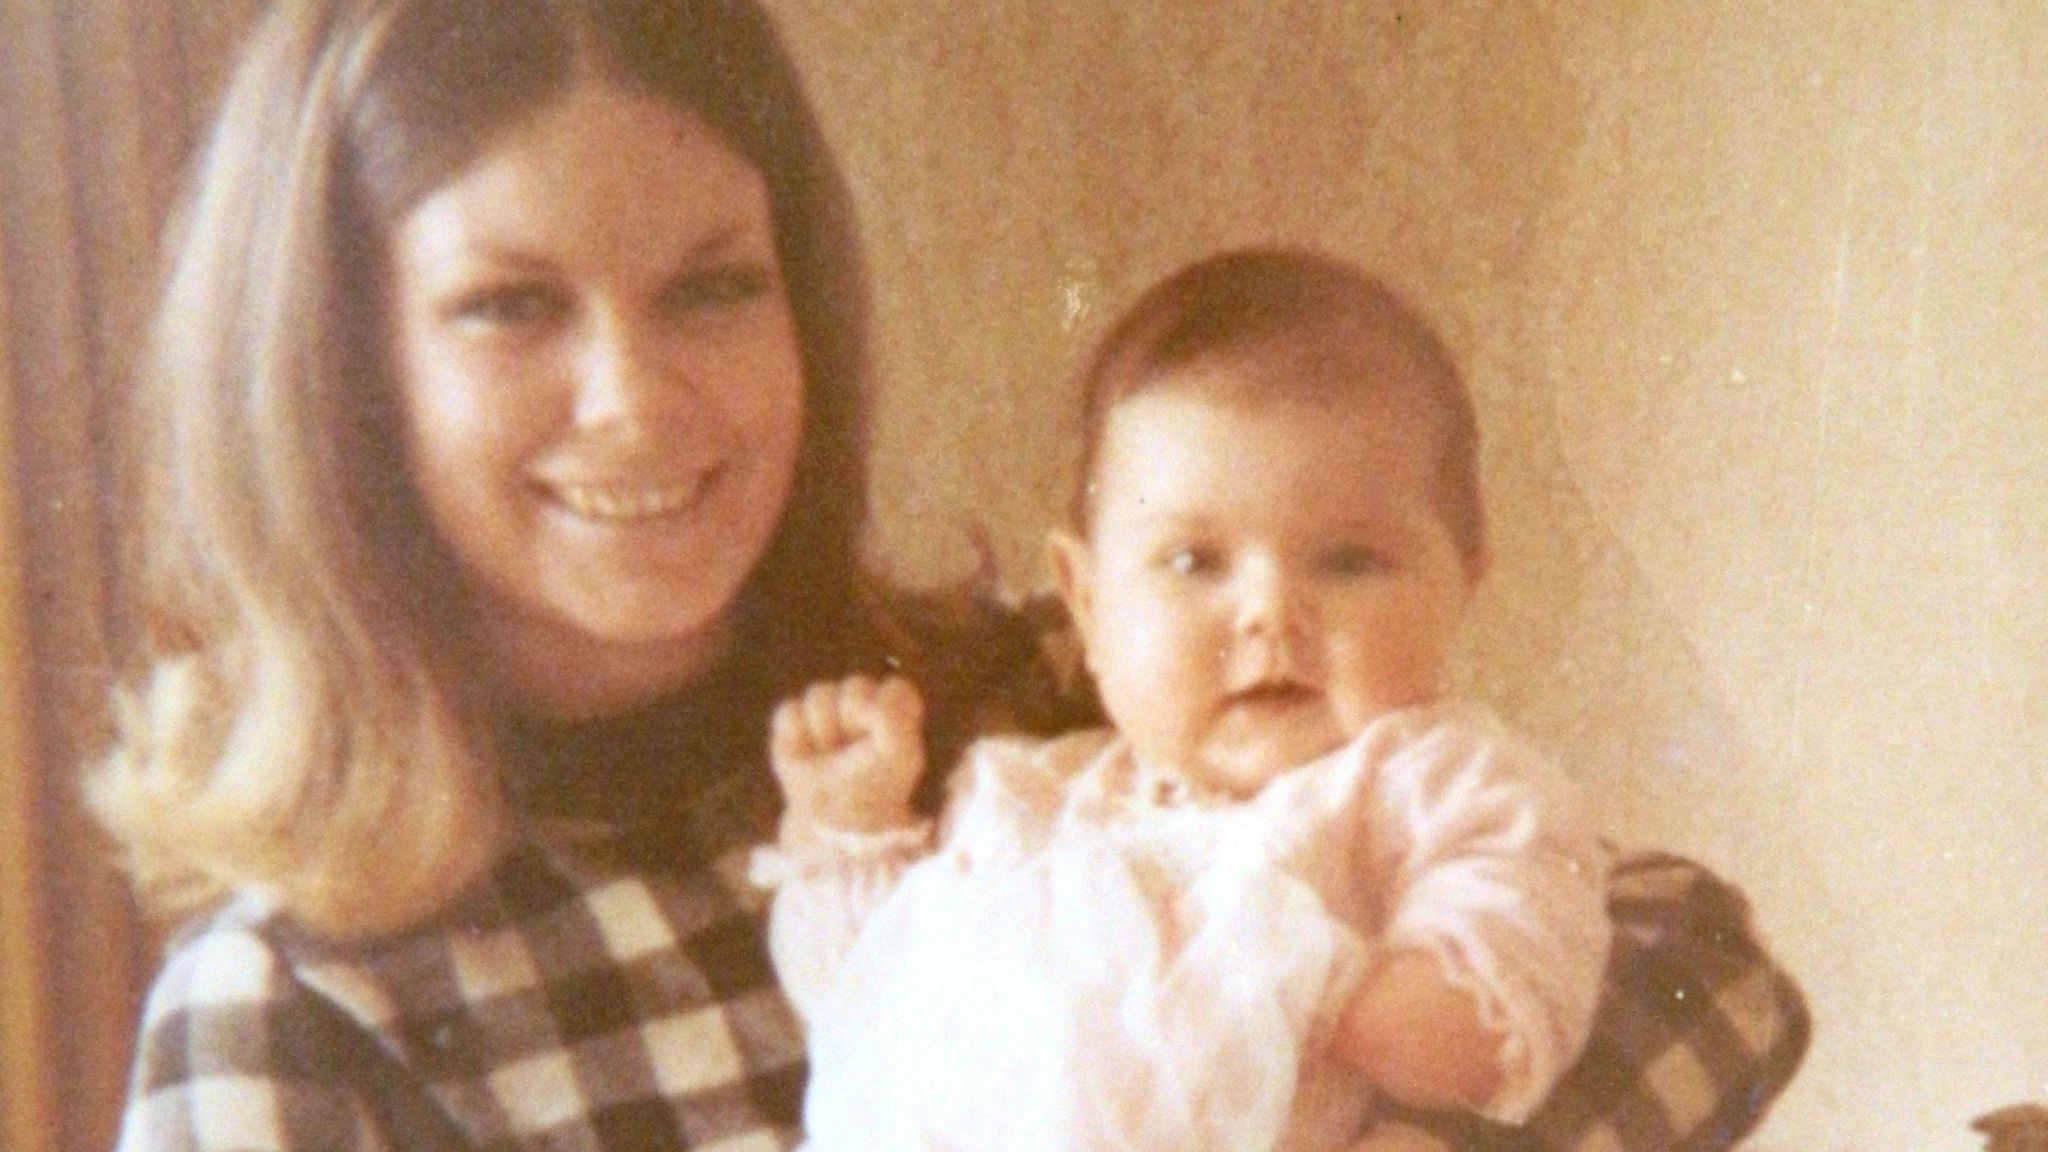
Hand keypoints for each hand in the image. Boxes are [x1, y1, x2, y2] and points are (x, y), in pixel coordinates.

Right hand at [770, 675, 926, 834]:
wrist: (833, 823)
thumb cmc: (874, 788)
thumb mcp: (900, 756)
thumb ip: (893, 718)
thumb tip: (862, 700)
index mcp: (894, 711)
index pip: (894, 688)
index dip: (886, 710)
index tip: (884, 740)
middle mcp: (861, 706)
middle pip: (856, 686)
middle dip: (855, 720)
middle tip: (855, 751)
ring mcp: (827, 712)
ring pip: (821, 693)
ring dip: (825, 730)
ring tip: (830, 756)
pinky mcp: (793, 724)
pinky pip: (791, 710)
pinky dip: (797, 736)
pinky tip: (806, 756)